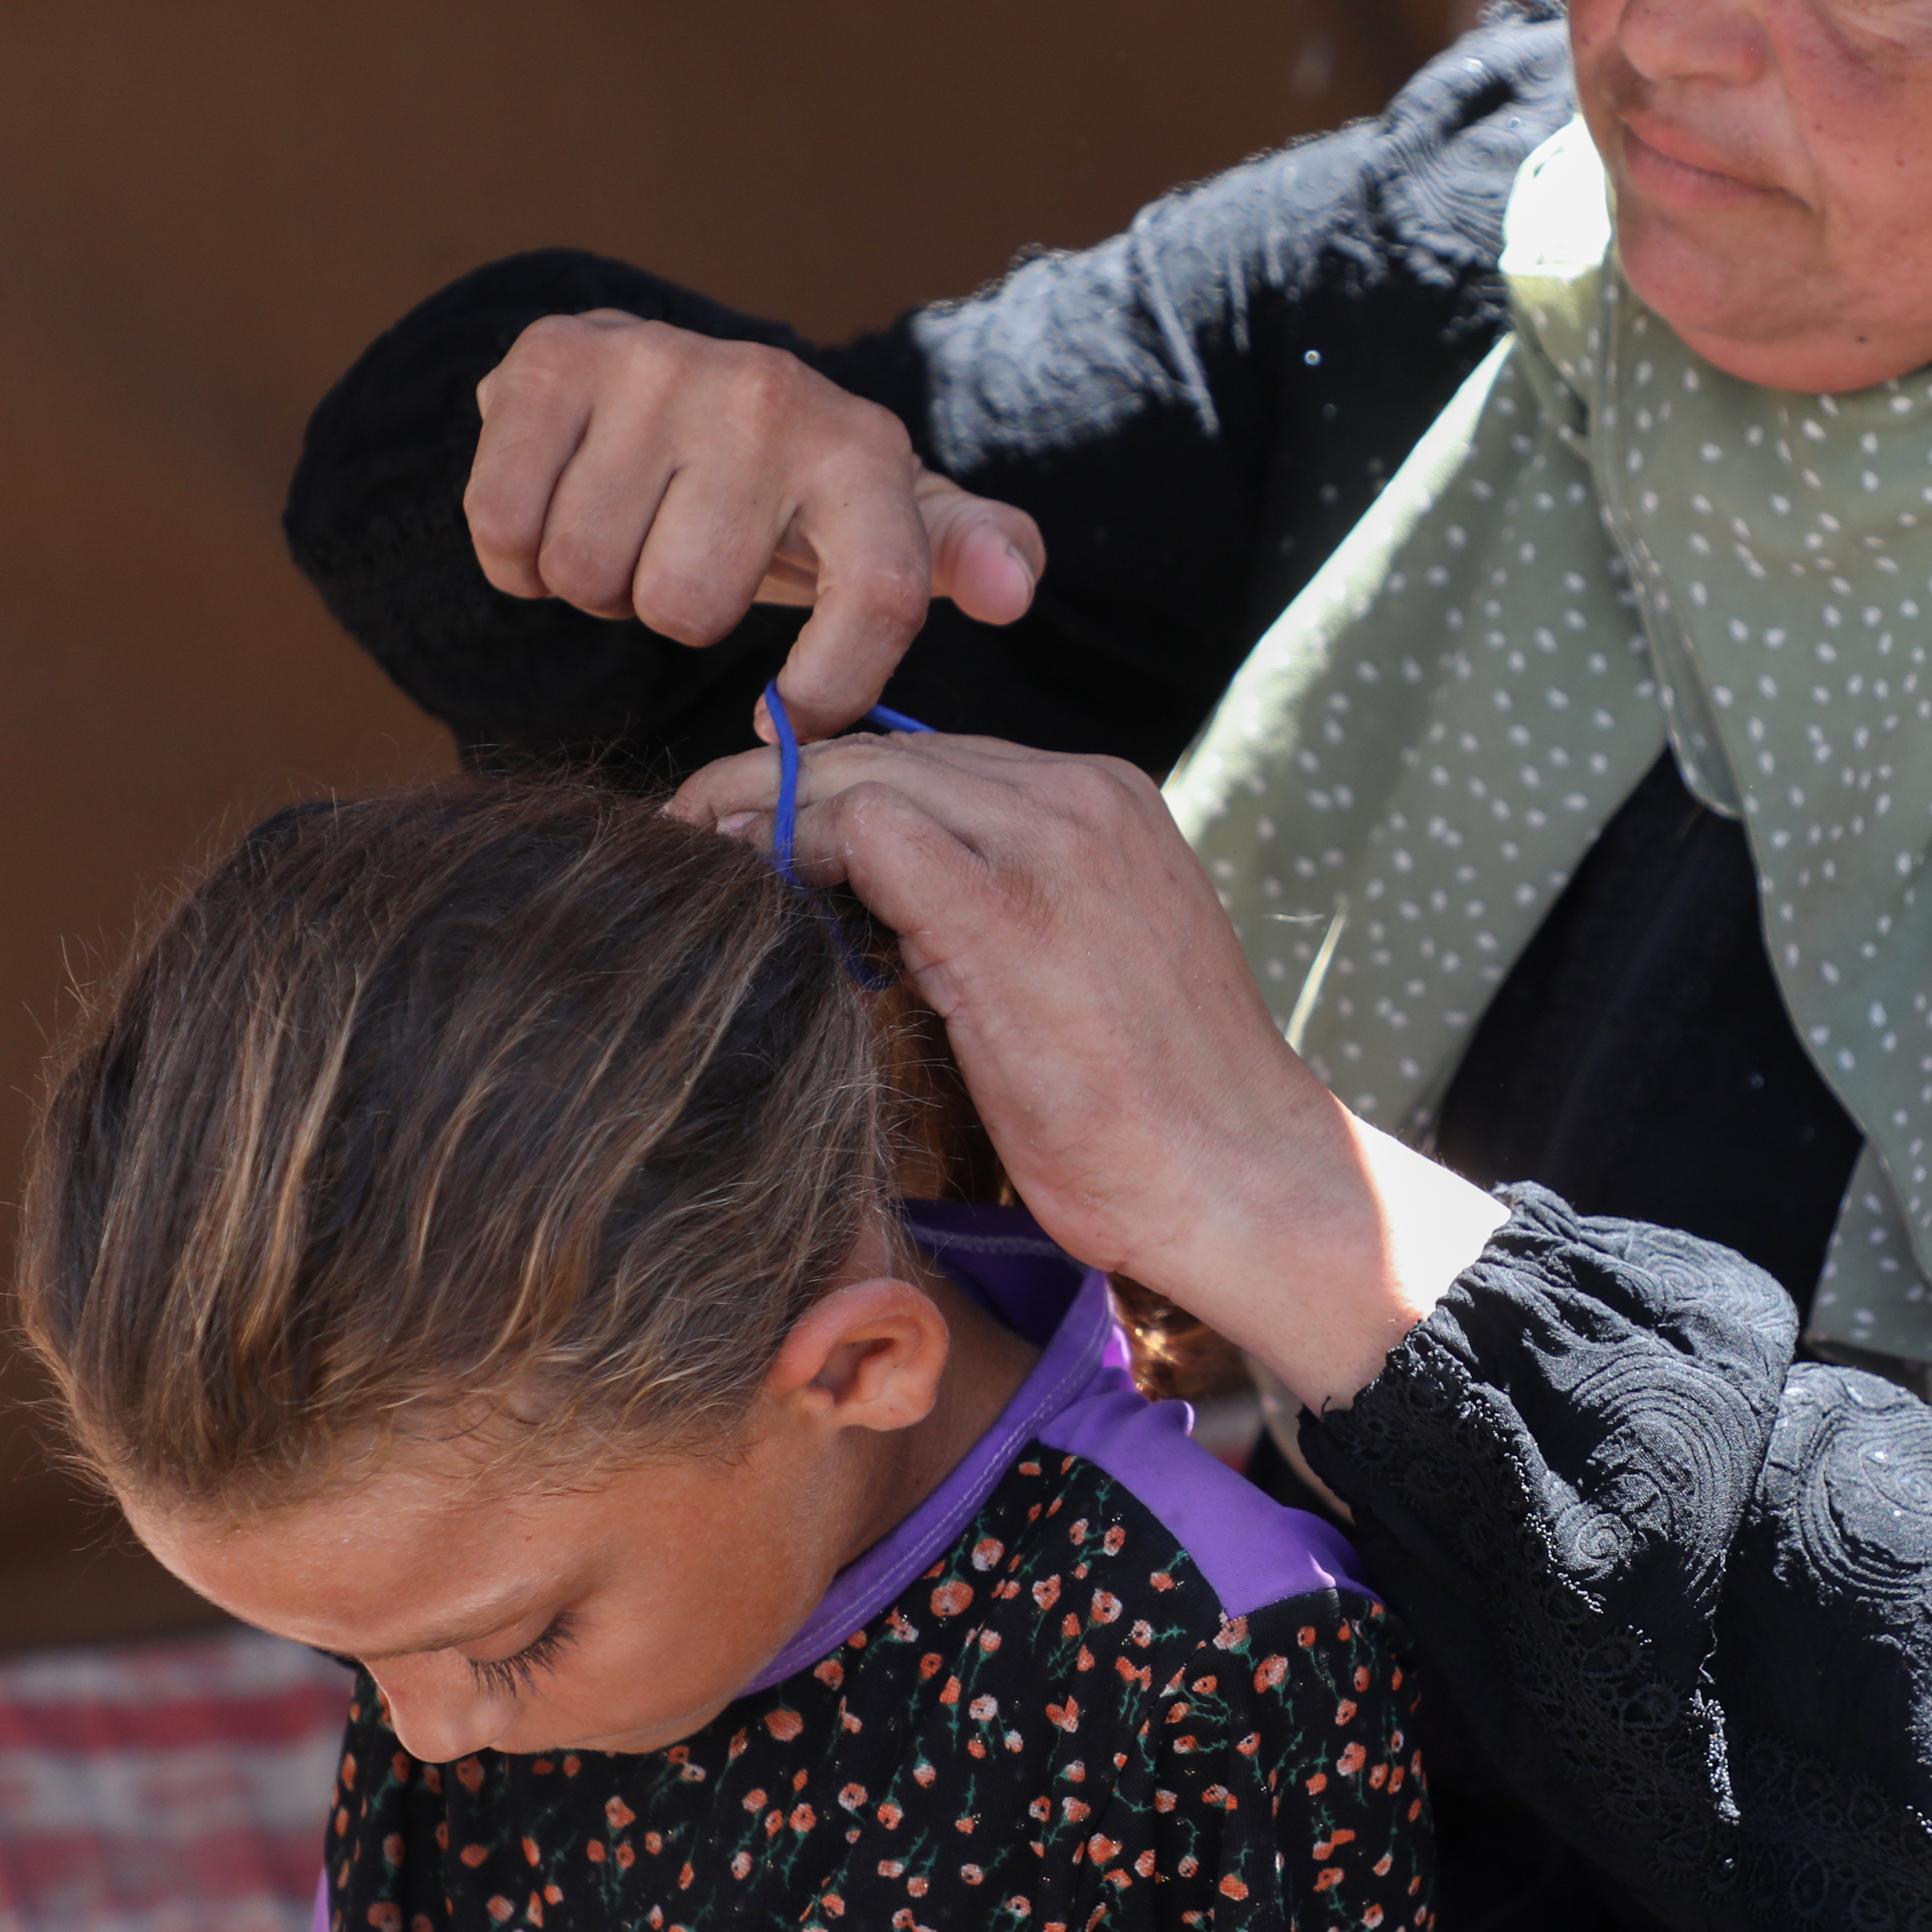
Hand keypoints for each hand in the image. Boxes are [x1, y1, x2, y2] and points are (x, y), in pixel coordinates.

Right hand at [467, 308, 1045, 729]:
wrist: (665, 373)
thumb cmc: (786, 483)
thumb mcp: (890, 518)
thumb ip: (969, 555)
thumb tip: (1013, 590)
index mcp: (863, 447)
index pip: (876, 593)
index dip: (832, 684)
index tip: (784, 719)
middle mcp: (770, 393)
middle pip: (687, 608)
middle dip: (669, 612)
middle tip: (683, 559)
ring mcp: (659, 368)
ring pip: (591, 575)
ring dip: (595, 582)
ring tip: (630, 527)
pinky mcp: (555, 360)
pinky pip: (509, 530)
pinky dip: (519, 553)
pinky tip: (560, 505)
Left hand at [667, 732, 1506, 1404]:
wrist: (1241, 1178)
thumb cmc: (1154, 1108)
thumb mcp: (1077, 968)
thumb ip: (995, 908)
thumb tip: (878, 905)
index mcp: (1104, 803)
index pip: (933, 759)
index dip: (829, 784)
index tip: (754, 825)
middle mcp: (1082, 798)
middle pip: (887, 753)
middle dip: (774, 783)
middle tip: (690, 828)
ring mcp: (1052, 845)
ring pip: (868, 776)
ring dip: (768, 811)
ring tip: (701, 855)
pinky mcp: (1010, 913)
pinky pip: (871, 832)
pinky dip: (796, 847)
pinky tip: (751, 888)